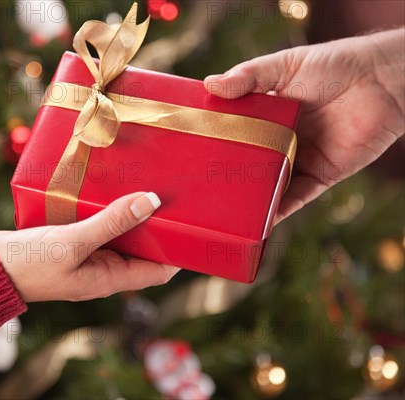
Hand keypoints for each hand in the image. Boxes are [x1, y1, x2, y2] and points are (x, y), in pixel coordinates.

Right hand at [0, 192, 179, 301]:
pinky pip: (100, 227)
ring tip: (147, 187)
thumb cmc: (31, 263)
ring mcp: (88, 256)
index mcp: (109, 279)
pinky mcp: (74, 242)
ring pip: (121, 236)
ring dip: (132, 217)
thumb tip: (150, 202)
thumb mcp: (74, 241)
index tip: (192, 226)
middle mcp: (103, 270)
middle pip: (142, 251)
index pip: (158, 271)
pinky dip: (110, 212)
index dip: (178, 252)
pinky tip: (113, 191)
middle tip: (171, 196)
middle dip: (157, 228)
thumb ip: (111, 222)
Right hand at [204, 29, 403, 222]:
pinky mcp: (321, 176)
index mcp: (268, 115)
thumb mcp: (284, 65)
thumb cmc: (334, 65)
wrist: (382, 81)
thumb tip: (209, 85)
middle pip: (250, 163)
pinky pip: (297, 198)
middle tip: (201, 188)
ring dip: (251, 199)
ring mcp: (300, 159)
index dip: (216, 143)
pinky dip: (280, 211)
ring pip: (270, 185)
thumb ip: (248, 76)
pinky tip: (261, 221)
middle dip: (229, 176)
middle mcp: (281, 140)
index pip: (236, 133)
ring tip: (224, 212)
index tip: (191, 152)